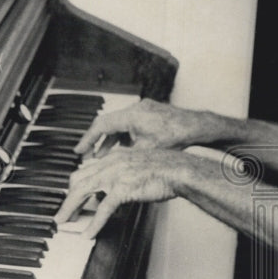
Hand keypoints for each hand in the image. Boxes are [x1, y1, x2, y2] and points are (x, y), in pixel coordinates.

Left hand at [55, 148, 184, 237]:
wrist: (178, 169)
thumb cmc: (165, 169)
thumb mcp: (139, 166)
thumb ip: (125, 175)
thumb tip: (117, 191)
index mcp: (115, 157)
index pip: (87, 169)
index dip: (76, 184)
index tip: (72, 194)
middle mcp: (111, 163)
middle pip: (79, 179)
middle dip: (67, 197)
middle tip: (63, 211)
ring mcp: (115, 175)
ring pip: (83, 191)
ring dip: (70, 208)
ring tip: (64, 221)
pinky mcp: (123, 188)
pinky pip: (103, 209)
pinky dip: (94, 223)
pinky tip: (89, 232)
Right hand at [75, 99, 201, 156]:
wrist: (198, 127)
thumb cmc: (177, 137)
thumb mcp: (146, 151)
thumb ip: (126, 158)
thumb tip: (111, 169)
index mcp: (131, 116)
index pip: (101, 126)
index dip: (88, 139)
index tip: (79, 150)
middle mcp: (136, 109)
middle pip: (108, 124)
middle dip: (97, 141)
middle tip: (88, 155)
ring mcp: (144, 110)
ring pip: (120, 125)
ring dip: (112, 140)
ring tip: (104, 156)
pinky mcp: (151, 113)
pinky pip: (131, 124)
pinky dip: (124, 137)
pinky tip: (124, 150)